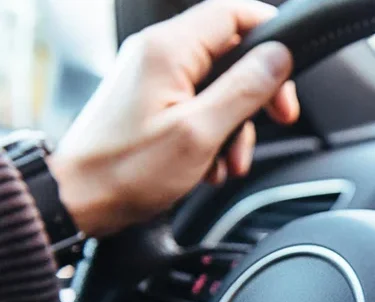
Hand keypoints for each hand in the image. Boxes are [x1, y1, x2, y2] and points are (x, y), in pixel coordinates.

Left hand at [47, 0, 299, 236]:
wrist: (75, 200)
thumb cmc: (125, 169)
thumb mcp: (200, 132)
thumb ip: (245, 89)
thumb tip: (279, 57)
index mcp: (169, 49)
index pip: (233, 12)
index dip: (270, 33)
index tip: (290, 65)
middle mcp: (158, 53)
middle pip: (232, 50)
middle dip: (259, 88)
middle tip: (278, 117)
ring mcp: (153, 76)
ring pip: (220, 82)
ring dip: (238, 121)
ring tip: (231, 159)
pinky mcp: (151, 99)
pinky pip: (199, 102)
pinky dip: (215, 131)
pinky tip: (210, 163)